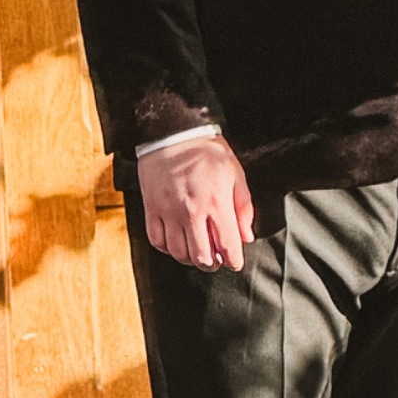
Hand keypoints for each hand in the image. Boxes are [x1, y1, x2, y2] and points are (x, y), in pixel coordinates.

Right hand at [141, 136, 254, 272]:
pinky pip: (157, 241)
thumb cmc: (206, 151)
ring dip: (190, 259)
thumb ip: (243, 208)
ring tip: (197, 252)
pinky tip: (177, 242)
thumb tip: (246, 237)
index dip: (233, 261)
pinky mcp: (151, 208)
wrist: (172, 133)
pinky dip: (168, 248)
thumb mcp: (235, 174)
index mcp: (216, 203)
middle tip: (216, 260)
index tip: (234, 262)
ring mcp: (169, 211)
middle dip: (212, 264)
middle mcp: (192, 211)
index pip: (227, 247)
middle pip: (202, 257)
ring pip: (179, 253)